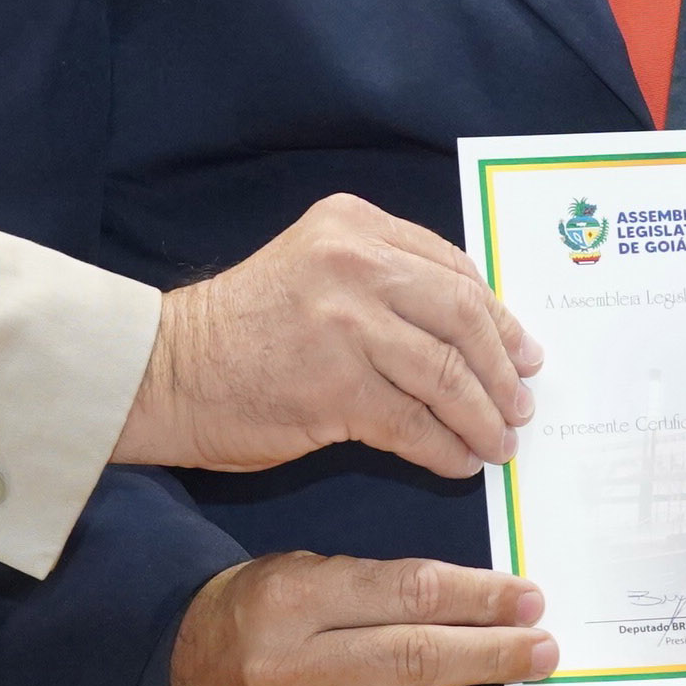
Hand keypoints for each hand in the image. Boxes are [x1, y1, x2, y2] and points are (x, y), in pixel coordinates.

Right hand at [112, 195, 542, 476]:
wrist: (164, 372)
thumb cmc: (244, 330)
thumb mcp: (318, 272)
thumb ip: (387, 284)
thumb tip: (478, 337)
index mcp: (355, 224)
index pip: (454, 267)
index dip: (498, 316)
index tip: (521, 351)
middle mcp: (355, 262)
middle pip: (464, 316)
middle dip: (504, 368)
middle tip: (521, 403)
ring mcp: (346, 323)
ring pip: (447, 374)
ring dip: (483, 416)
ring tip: (499, 442)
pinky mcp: (335, 387)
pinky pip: (414, 422)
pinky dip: (444, 446)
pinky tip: (457, 462)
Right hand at [169, 552, 564, 685]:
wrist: (179, 678)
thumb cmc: (259, 612)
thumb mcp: (305, 572)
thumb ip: (385, 586)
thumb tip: (489, 605)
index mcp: (292, 601)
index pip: (404, 594)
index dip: (476, 597)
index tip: (529, 598)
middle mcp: (293, 672)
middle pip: (415, 664)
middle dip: (495, 658)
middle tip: (548, 651)